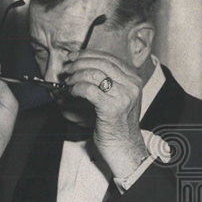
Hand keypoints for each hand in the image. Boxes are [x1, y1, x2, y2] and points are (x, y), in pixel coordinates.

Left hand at [63, 49, 149, 176]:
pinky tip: (72, 92)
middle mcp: (132, 85)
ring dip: (76, 76)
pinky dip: (76, 88)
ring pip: (94, 74)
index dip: (88, 54)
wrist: (124, 146)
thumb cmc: (118, 123)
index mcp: (134, 79)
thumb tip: (82, 65)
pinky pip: (88, 89)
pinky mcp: (111, 107)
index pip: (109, 58)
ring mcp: (123, 96)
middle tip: (67, 69)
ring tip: (68, 83)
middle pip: (101, 63)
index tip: (73, 56)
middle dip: (79, 63)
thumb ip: (109, 80)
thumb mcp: (119, 97)